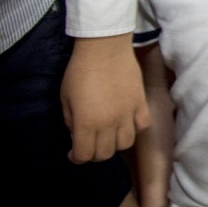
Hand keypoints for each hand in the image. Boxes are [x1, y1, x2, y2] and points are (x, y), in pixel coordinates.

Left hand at [61, 34, 150, 162]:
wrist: (105, 48)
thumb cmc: (79, 71)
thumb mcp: (65, 98)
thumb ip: (71, 121)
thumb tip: (78, 133)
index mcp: (86, 123)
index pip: (84, 155)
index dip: (76, 157)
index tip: (73, 152)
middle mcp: (109, 123)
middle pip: (105, 154)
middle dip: (94, 153)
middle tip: (89, 143)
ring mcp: (128, 114)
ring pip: (125, 144)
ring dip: (115, 144)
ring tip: (109, 135)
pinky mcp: (141, 103)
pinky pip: (142, 126)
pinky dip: (134, 129)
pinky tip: (126, 122)